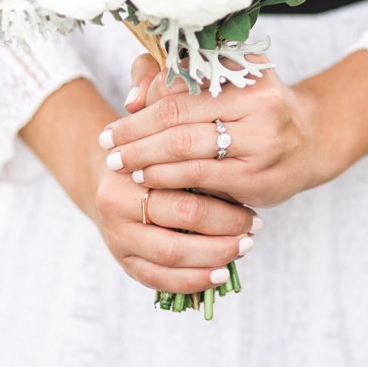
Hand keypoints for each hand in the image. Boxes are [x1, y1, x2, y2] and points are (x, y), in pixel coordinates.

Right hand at [20, 78, 259, 293]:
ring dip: (215, 252)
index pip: (173, 168)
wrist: (124, 174)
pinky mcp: (125, 265)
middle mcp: (111, 201)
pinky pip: (161, 281)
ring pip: (172, 253)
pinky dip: (194, 281)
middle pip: (179, 214)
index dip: (215, 175)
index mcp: (121, 162)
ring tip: (247, 244)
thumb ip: (170, 92)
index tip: (253, 179)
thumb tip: (187, 85)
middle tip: (256, 222)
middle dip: (224, 220)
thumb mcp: (162, 113)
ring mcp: (115, 237)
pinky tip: (221, 274)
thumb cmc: (159, 143)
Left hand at [105, 56, 319, 208]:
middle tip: (107, 142)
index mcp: (246, 71)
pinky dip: (166, 178)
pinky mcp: (259, 179)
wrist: (309, 141)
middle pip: (177, 117)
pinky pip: (200, 178)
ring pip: (185, 149)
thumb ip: (170, 77)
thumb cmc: (252, 106)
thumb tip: (131, 100)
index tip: (120, 113)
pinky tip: (148, 179)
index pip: (180, 82)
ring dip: (144, 158)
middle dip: (134, 132)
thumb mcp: (222, 79)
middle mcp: (258, 103)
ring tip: (121, 163)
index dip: (145, 98)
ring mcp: (262, 143)